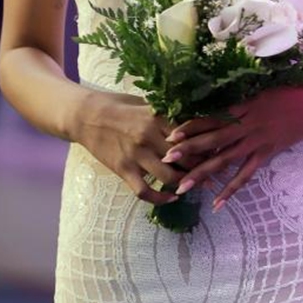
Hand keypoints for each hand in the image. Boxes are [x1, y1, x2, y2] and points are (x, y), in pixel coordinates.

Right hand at [73, 91, 207, 206]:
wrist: (84, 116)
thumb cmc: (118, 106)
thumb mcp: (145, 103)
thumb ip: (167, 114)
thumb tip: (194, 121)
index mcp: (157, 116)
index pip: (190, 134)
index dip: (206, 144)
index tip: (217, 149)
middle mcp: (148, 136)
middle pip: (185, 157)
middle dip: (201, 166)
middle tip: (212, 172)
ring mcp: (135, 155)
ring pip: (169, 177)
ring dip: (184, 184)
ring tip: (193, 185)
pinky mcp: (123, 169)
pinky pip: (144, 191)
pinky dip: (160, 198)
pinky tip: (171, 198)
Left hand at [160, 85, 302, 209]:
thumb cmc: (286, 95)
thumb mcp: (258, 93)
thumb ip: (237, 105)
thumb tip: (213, 115)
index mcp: (243, 108)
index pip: (212, 119)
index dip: (191, 126)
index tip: (171, 133)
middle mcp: (247, 126)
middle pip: (213, 140)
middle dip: (189, 149)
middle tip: (166, 157)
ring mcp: (257, 143)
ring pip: (225, 160)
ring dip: (202, 173)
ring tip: (183, 185)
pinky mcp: (266, 155)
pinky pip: (246, 176)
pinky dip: (231, 190)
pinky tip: (216, 202)